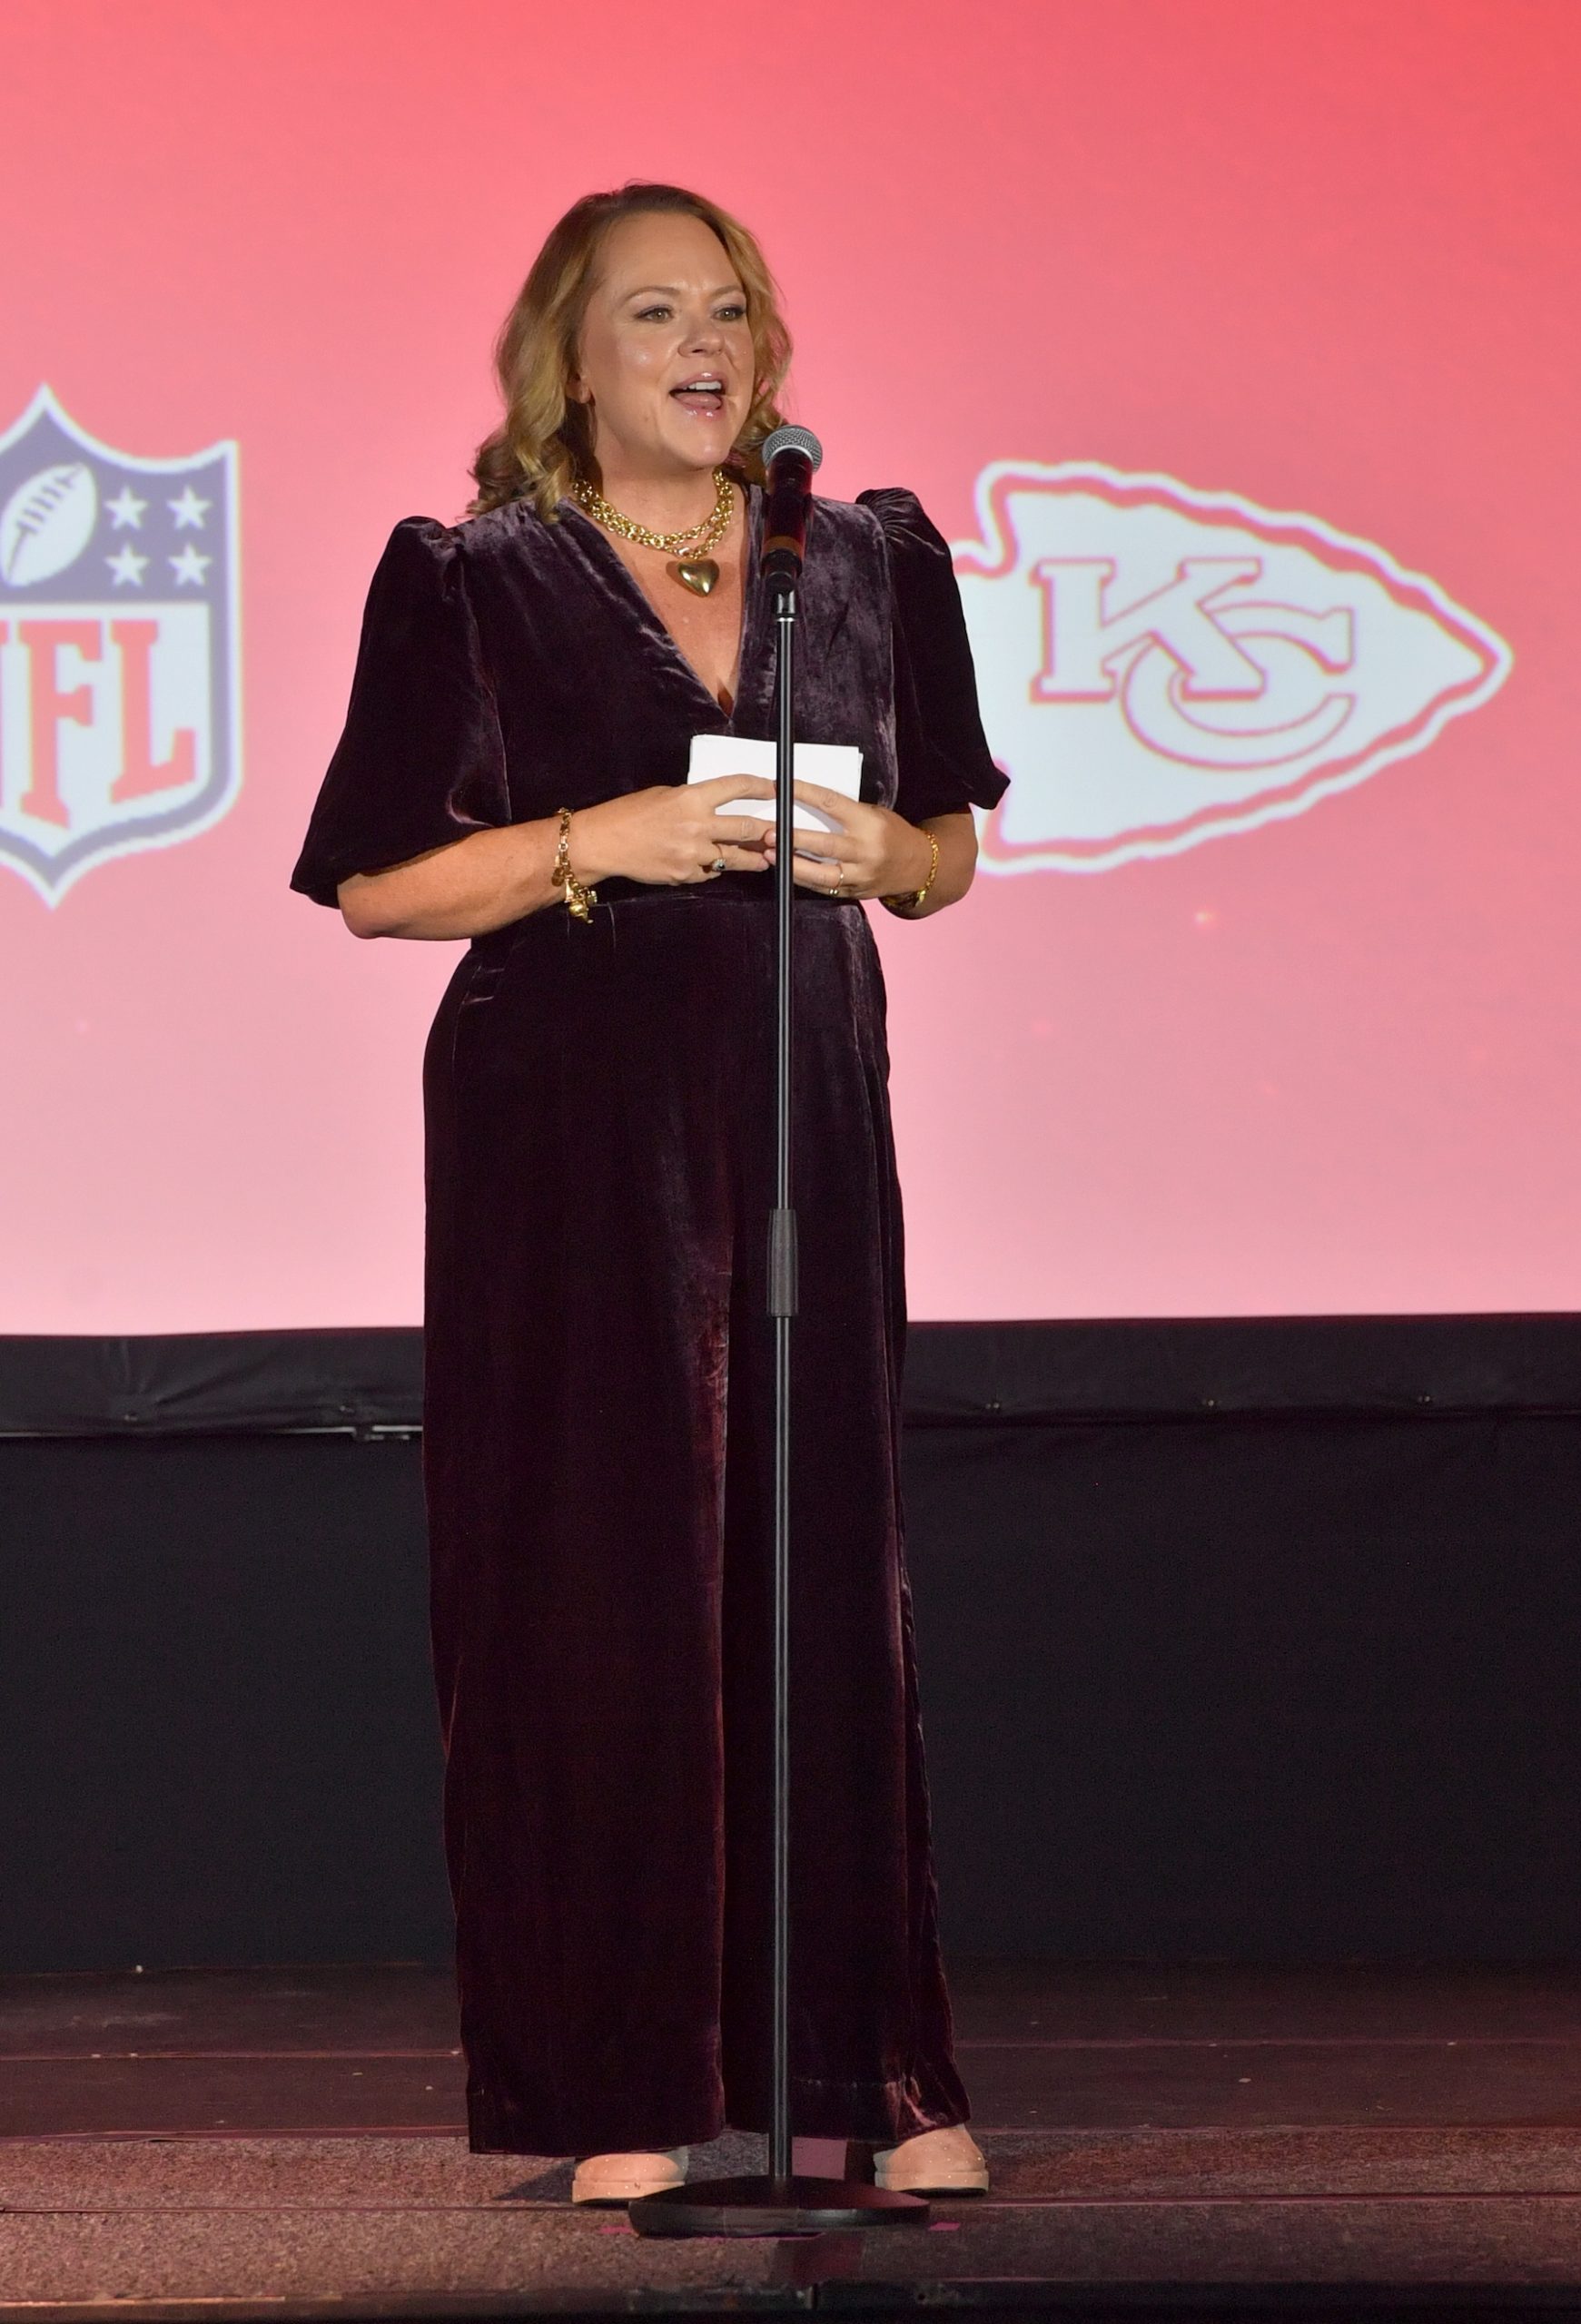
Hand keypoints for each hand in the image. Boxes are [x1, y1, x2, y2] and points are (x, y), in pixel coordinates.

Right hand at [570, 775, 774, 885]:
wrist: (604, 842)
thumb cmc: (630, 814)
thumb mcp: (665, 795)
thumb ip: (695, 801)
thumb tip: (719, 807)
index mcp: (692, 798)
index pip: (738, 787)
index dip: (763, 786)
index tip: (778, 789)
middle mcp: (698, 825)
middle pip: (748, 827)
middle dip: (769, 831)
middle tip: (782, 833)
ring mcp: (694, 854)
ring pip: (736, 857)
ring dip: (754, 858)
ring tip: (765, 859)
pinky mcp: (687, 875)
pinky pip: (712, 873)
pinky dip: (716, 869)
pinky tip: (718, 866)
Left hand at [762, 784, 933, 899]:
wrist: (919, 866)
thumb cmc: (891, 833)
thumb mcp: (874, 814)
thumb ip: (845, 813)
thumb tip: (805, 804)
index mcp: (869, 823)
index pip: (832, 803)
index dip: (804, 794)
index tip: (782, 787)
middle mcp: (866, 850)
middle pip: (824, 843)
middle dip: (793, 838)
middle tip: (767, 832)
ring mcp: (861, 874)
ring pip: (821, 873)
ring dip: (792, 864)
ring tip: (769, 855)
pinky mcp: (855, 891)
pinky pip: (824, 886)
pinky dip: (802, 878)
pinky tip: (785, 870)